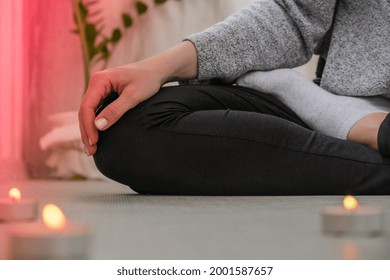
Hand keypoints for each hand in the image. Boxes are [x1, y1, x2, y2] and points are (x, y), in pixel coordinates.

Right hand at [78, 41, 197, 155]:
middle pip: (84, 111)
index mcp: (100, 80)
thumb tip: (98, 126)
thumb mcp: (134, 96)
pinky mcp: (105, 94)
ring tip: (92, 149)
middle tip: (91, 151)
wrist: (156, 70)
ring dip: (89, 130)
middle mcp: (96, 83)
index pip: (87, 107)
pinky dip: (95, 124)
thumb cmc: (147, 80)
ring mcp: (99, 88)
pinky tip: (96, 137)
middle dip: (86, 132)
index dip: (88, 126)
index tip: (94, 142)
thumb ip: (116, 110)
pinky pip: (96, 111)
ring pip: (88, 112)